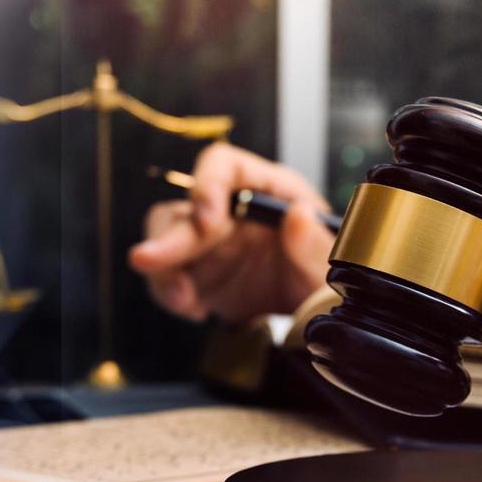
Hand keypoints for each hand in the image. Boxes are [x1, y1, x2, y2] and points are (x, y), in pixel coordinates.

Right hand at [126, 141, 335, 322]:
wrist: (316, 315)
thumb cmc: (328, 277)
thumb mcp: (333, 265)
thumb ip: (317, 244)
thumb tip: (298, 216)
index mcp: (266, 189)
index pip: (223, 165)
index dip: (207, 184)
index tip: (207, 220)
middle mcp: (231, 210)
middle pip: (184, 208)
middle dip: (166, 237)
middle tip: (148, 260)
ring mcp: (209, 244)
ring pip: (164, 238)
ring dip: (161, 268)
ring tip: (180, 298)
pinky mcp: (197, 275)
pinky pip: (166, 277)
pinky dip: (170, 294)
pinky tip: (196, 311)